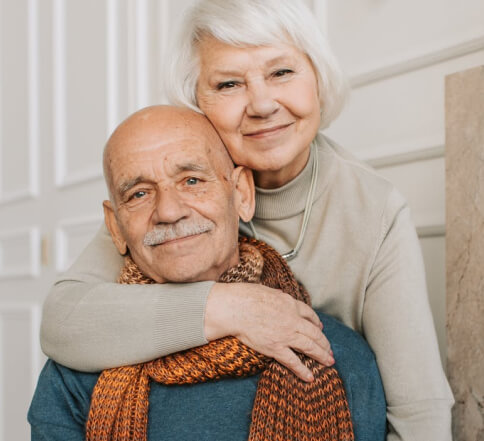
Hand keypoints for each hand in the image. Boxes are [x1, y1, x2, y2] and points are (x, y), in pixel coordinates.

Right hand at [204, 282, 333, 381]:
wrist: (236, 308)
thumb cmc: (246, 296)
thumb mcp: (268, 290)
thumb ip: (278, 295)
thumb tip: (281, 296)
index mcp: (290, 304)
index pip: (309, 315)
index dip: (317, 323)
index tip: (320, 328)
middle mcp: (292, 320)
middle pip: (314, 333)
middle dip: (324, 342)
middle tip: (329, 350)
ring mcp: (285, 335)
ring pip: (309, 347)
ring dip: (321, 355)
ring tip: (329, 362)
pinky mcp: (275, 348)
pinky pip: (293, 361)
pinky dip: (303, 370)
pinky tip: (310, 377)